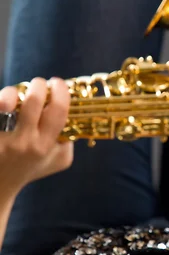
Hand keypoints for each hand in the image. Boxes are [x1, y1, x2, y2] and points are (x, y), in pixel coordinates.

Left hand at [0, 77, 72, 197]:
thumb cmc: (30, 169)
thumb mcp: (58, 161)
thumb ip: (69, 141)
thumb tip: (75, 115)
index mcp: (45, 146)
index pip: (58, 110)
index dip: (61, 91)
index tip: (59, 85)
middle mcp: (24, 142)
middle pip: (35, 100)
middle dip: (40, 85)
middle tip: (41, 86)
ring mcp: (3, 137)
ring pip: (10, 99)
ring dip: (18, 89)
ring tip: (20, 94)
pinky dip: (3, 99)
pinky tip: (7, 103)